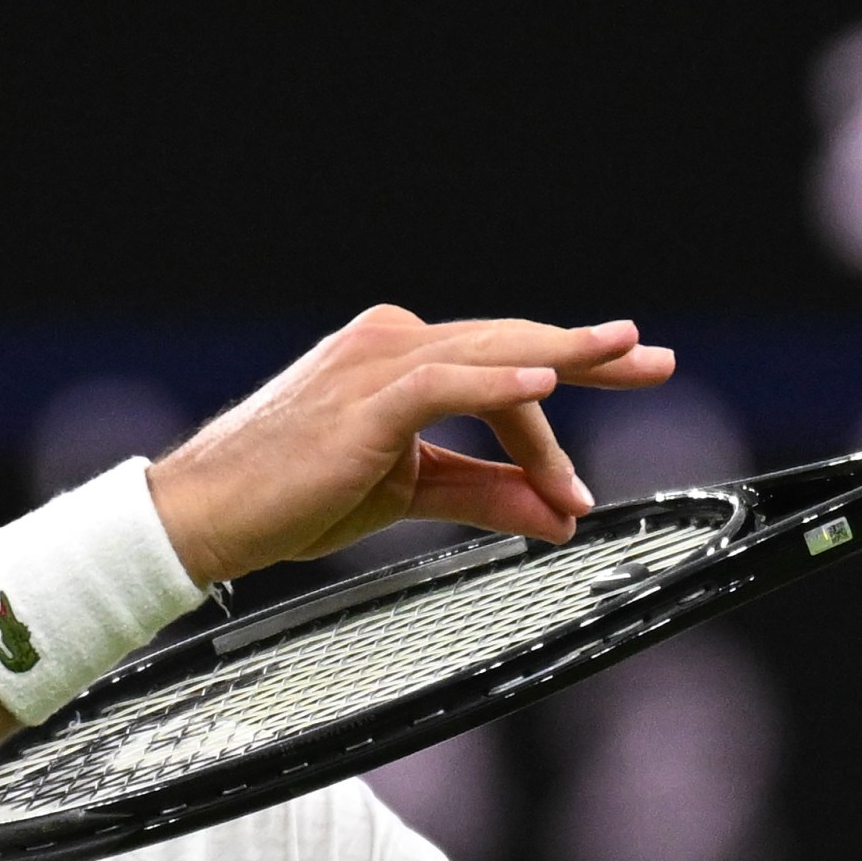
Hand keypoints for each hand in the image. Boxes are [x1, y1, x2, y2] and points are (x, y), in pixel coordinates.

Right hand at [145, 307, 676, 584]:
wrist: (205, 515)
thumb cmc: (291, 499)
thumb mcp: (408, 495)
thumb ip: (484, 494)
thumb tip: (559, 514)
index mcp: (399, 361)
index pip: (498, 373)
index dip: (550, 423)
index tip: (585, 477)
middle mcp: (392, 345)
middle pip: (510, 345)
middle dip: (589, 356)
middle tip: (656, 361)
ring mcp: (377, 364)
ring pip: (491, 352)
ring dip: (564, 362)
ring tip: (626, 357)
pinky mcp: (365, 398)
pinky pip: (447, 381)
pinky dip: (501, 380)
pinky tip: (549, 380)